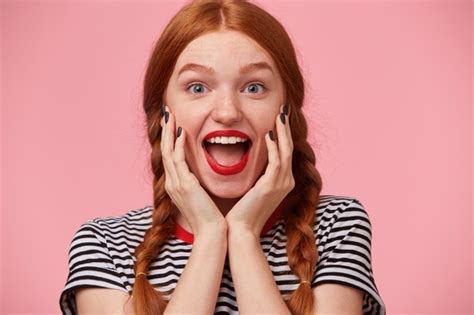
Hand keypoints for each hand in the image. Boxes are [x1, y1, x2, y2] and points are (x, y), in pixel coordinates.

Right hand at [161, 106, 225, 235]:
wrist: (212, 233)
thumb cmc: (211, 217)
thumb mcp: (202, 197)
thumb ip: (200, 184)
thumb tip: (203, 175)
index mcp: (177, 185)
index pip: (170, 157)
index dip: (170, 139)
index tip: (173, 123)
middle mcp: (173, 183)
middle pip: (165, 151)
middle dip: (166, 131)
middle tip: (167, 113)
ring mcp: (177, 184)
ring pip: (168, 152)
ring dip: (169, 132)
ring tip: (170, 115)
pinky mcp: (185, 185)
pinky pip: (178, 160)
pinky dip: (178, 145)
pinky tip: (182, 132)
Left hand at [225, 104, 294, 237]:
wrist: (241, 230)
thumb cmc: (243, 210)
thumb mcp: (254, 188)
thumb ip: (258, 173)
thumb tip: (252, 158)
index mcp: (282, 181)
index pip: (284, 151)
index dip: (283, 133)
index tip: (278, 118)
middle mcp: (286, 181)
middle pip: (289, 148)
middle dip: (286, 128)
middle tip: (283, 109)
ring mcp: (281, 184)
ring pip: (285, 151)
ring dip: (282, 132)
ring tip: (279, 115)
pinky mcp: (271, 187)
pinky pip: (275, 162)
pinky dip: (273, 147)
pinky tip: (268, 134)